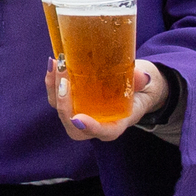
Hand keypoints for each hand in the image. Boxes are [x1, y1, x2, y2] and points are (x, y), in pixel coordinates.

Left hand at [45, 57, 170, 141]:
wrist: (131, 89)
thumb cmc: (137, 91)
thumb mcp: (143, 86)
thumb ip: (141, 82)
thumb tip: (141, 77)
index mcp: (115, 125)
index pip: (104, 132)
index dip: (91, 128)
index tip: (79, 119)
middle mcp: (93, 124)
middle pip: (73, 124)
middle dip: (64, 104)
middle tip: (64, 82)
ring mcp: (80, 114)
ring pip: (61, 108)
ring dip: (54, 88)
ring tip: (55, 66)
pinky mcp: (71, 102)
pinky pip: (57, 96)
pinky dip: (52, 81)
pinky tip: (53, 63)